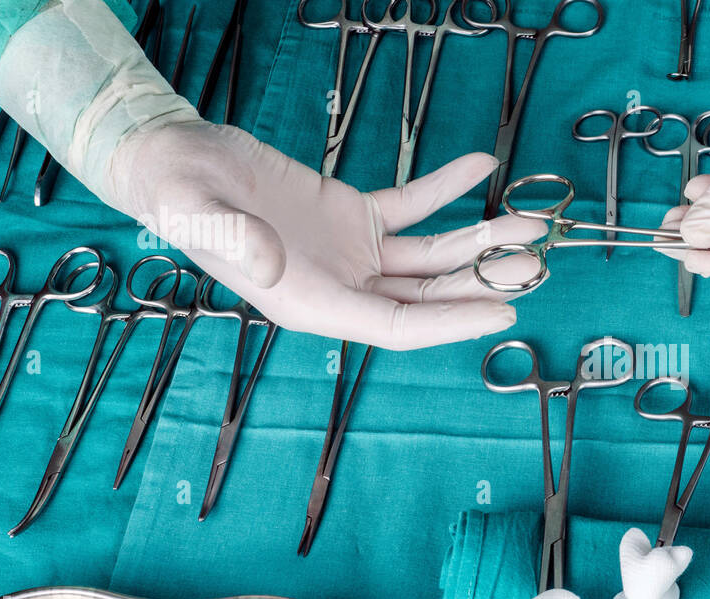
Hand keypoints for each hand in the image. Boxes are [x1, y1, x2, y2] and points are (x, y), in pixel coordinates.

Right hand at [107, 124, 542, 348]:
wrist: (175, 161)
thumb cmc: (180, 195)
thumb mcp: (198, 215)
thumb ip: (235, 240)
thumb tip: (270, 262)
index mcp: (312, 304)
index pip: (397, 326)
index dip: (452, 321)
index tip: (502, 311)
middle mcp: (342, 287)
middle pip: (428, 296)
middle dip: (482, 283)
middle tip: (535, 266)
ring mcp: (354, 254)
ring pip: (431, 257)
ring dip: (479, 243)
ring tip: (530, 225)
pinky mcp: (356, 217)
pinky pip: (412, 206)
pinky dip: (446, 188)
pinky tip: (481, 167)